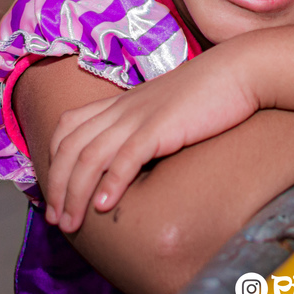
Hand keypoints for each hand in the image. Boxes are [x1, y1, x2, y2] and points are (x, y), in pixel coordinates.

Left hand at [43, 46, 261, 231]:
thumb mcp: (165, 108)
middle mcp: (122, 109)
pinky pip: (126, 157)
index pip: (67, 126)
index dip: (53, 160)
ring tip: (71, 223)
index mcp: (120, 102)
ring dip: (74, 194)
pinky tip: (104, 206)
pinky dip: (111, 183)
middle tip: (56, 219)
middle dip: (56, 187)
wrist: (239, 70)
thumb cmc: (209, 92)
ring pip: (90, 156)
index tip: (56, 192)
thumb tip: (137, 156)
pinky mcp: (160, 126)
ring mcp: (139, 117)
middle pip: (70, 147)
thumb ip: (145, 126)